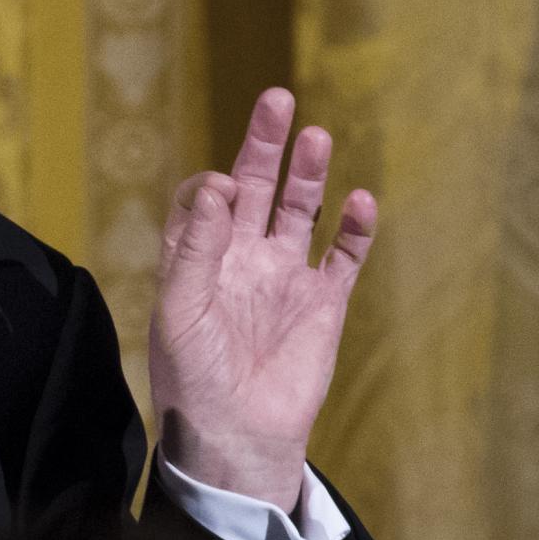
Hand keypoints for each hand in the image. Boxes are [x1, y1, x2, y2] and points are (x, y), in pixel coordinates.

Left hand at [149, 87, 375, 510]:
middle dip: (264, 145)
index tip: (222, 190)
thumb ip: (195, 249)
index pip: (206, 200)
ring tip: (315, 136)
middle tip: (278, 98)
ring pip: (301, 210)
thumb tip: (218, 185)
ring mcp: (285, 277)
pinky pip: (343, 255)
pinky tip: (359, 200)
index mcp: (199, 258)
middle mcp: (242, 258)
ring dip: (308, 174)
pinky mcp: (324, 303)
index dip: (212, 186)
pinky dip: (354, 228)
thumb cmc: (194, 380)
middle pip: (255, 186)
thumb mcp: (179, 312)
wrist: (238, 440)